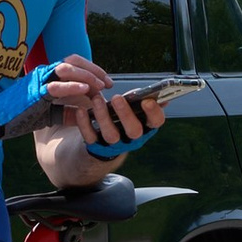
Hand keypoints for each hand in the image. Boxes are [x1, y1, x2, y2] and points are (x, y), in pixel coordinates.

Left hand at [50, 54, 169, 159]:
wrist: (101, 146)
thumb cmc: (121, 121)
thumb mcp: (135, 112)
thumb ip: (144, 103)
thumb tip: (161, 94)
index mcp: (145, 127)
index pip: (156, 122)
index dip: (154, 113)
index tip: (148, 101)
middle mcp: (132, 138)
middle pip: (134, 130)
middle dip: (126, 114)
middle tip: (118, 98)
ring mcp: (114, 144)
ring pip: (111, 134)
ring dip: (104, 116)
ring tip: (97, 99)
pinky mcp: (96, 146)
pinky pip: (90, 137)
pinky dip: (85, 124)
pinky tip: (81, 110)